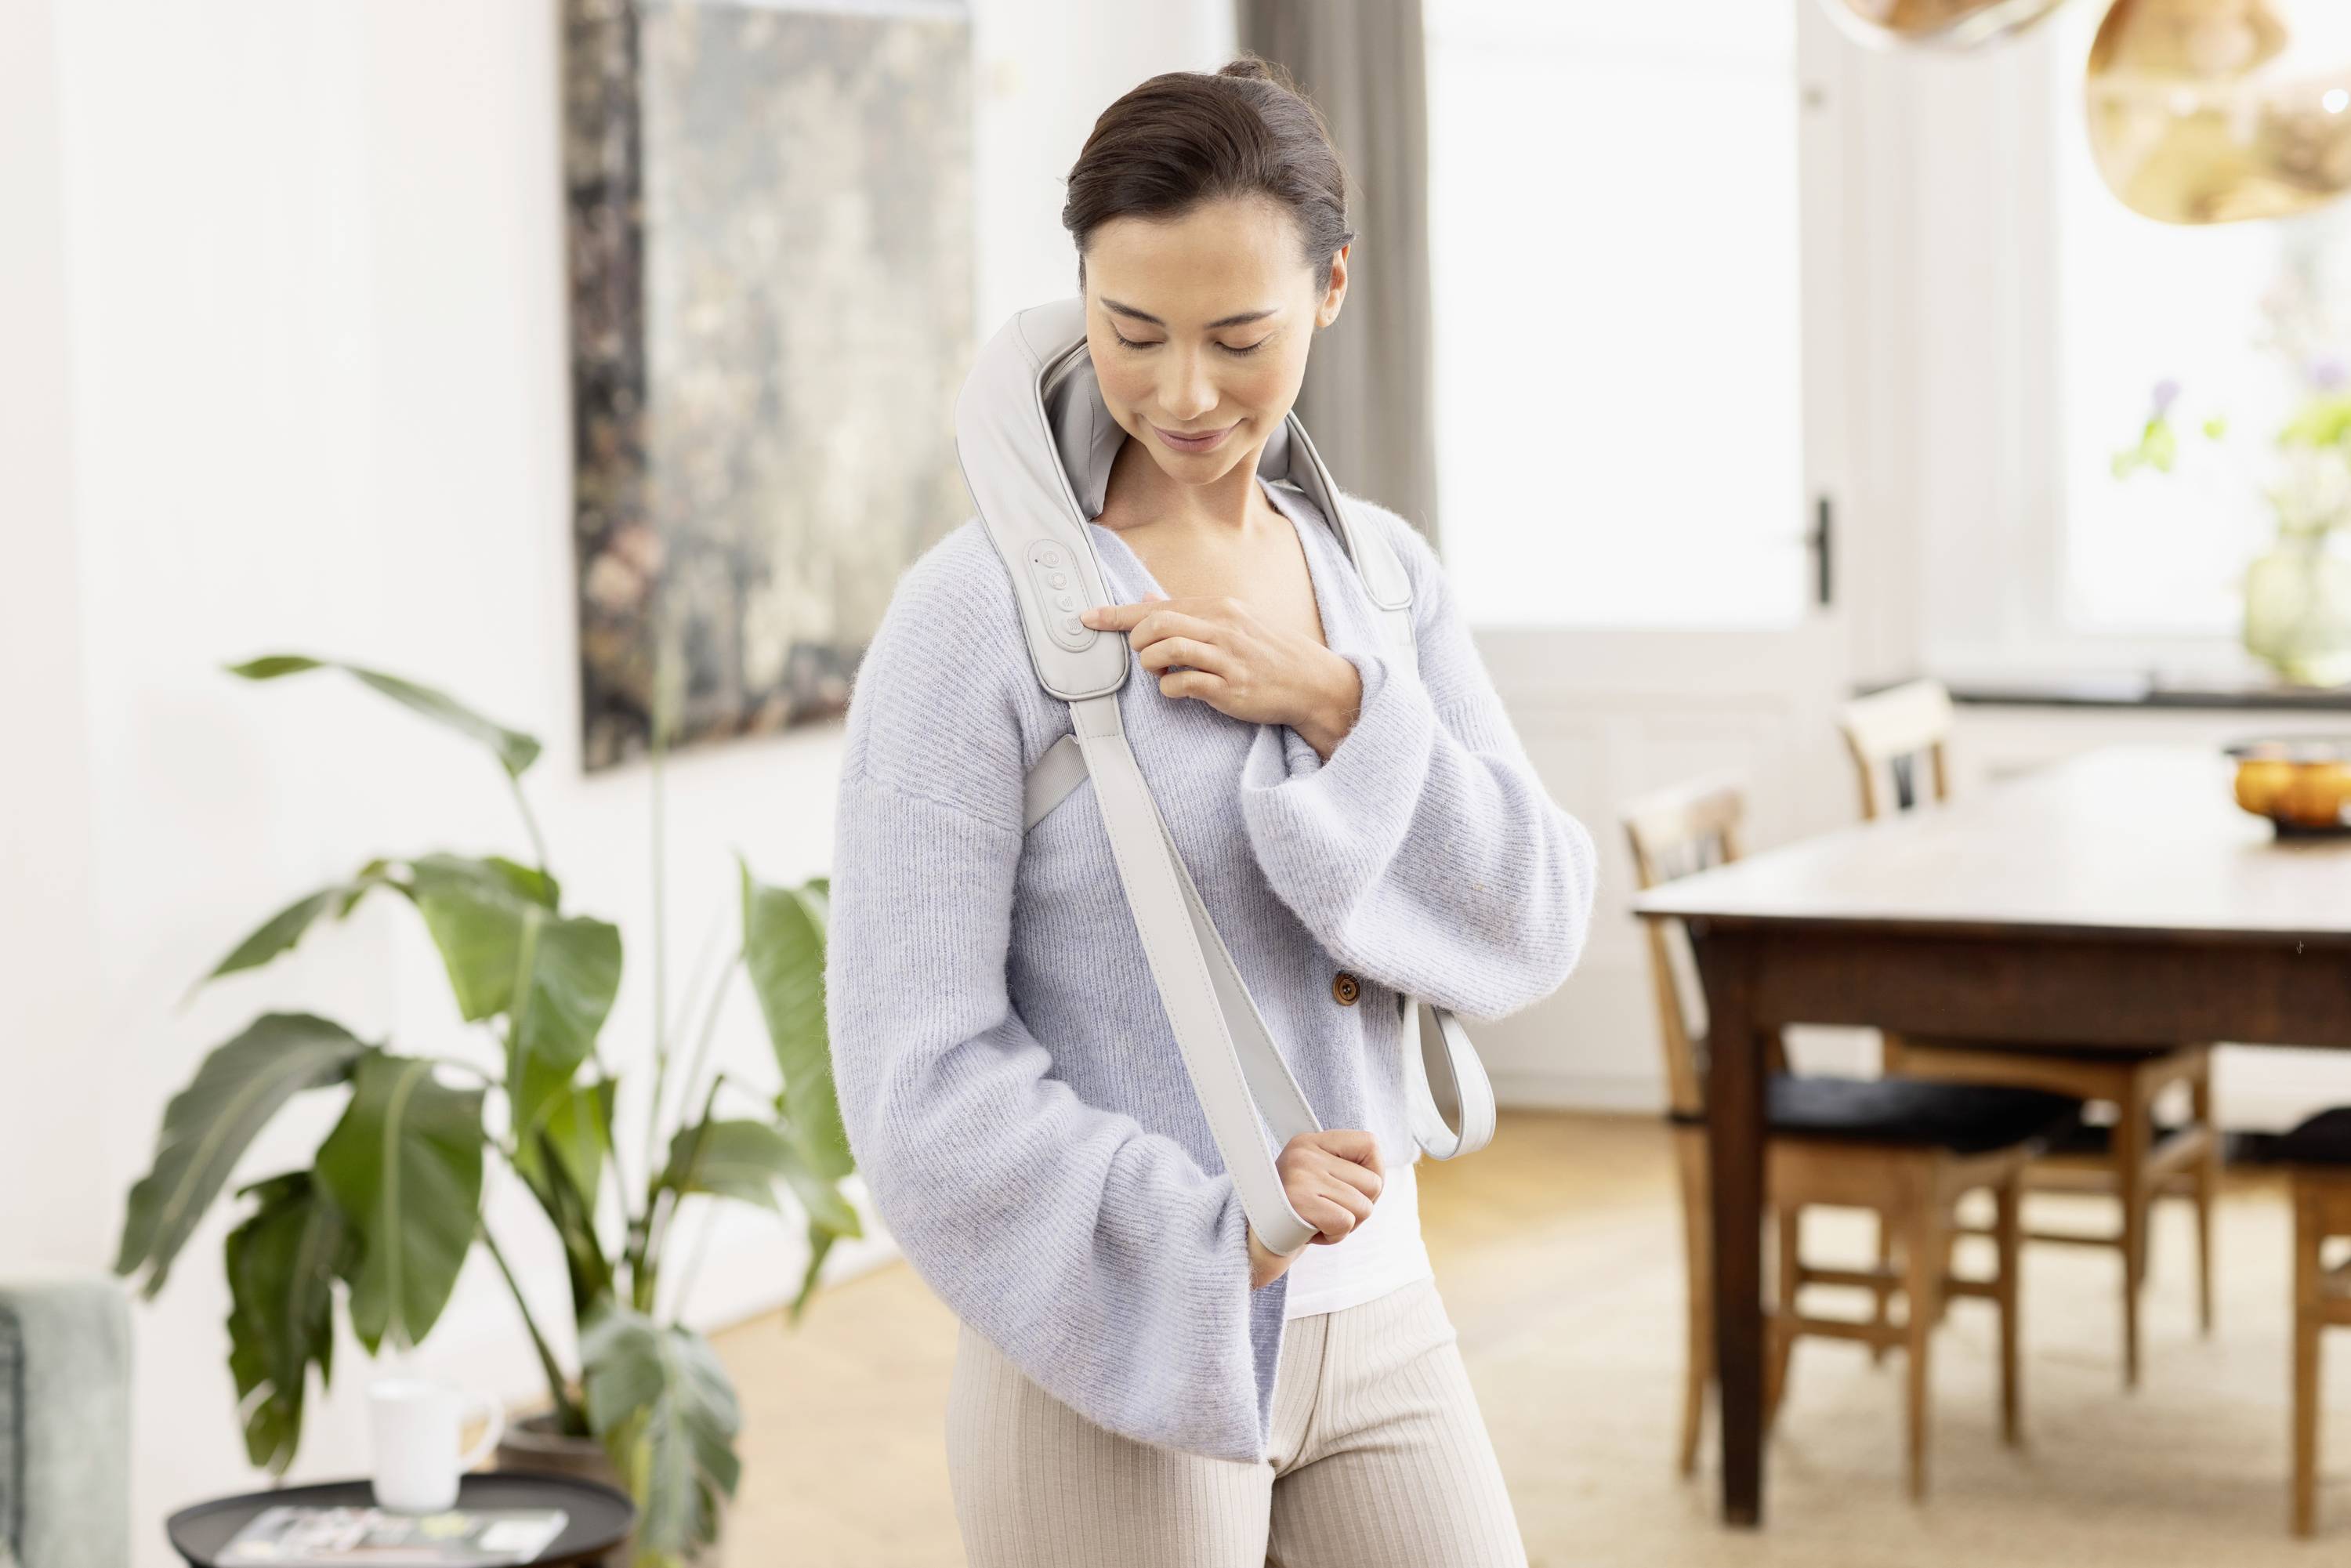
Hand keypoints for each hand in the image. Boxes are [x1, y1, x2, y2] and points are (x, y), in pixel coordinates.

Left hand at [1081, 591, 1361, 757]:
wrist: (1313, 682)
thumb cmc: (1270, 653)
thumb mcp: (1233, 622)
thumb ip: (1189, 612)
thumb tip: (1148, 598)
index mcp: (1219, 608)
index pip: (1157, 605)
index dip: (1117, 613)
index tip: (1089, 618)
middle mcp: (1221, 627)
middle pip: (1156, 622)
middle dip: (1136, 639)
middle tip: (1143, 654)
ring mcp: (1226, 657)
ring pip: (1165, 650)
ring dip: (1150, 663)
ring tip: (1159, 672)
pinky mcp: (1229, 688)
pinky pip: (1182, 684)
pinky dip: (1169, 689)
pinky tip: (1177, 690)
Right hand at [1246, 1129, 1384, 1288]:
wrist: (1252, 1246)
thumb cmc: (1294, 1216)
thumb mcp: (1319, 1182)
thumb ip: (1347, 1173)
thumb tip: (1379, 1180)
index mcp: (1310, 1142)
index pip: (1370, 1144)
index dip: (1374, 1174)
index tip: (1354, 1191)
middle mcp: (1304, 1153)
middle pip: (1373, 1183)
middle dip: (1358, 1208)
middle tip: (1326, 1213)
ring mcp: (1300, 1175)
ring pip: (1364, 1207)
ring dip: (1345, 1226)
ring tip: (1315, 1222)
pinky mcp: (1298, 1201)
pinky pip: (1345, 1222)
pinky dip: (1333, 1237)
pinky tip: (1310, 1232)